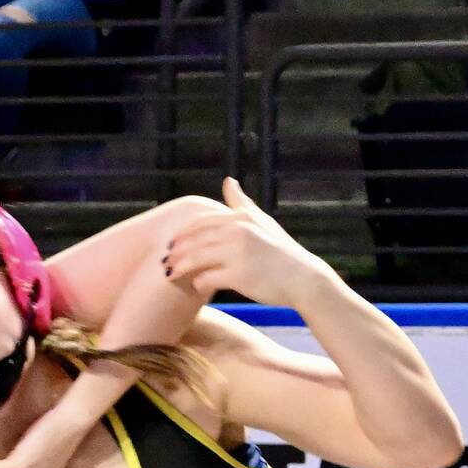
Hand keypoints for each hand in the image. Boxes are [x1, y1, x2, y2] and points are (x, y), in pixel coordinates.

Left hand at [161, 176, 332, 309]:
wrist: (302, 278)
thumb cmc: (280, 251)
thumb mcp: (262, 221)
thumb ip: (241, 203)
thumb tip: (228, 181)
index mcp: (240, 218)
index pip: (201, 223)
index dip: (182, 234)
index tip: (171, 243)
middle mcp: (238, 231)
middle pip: (194, 241)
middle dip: (176, 251)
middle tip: (164, 261)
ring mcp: (238, 253)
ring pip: (195, 259)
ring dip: (180, 267)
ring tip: (171, 274)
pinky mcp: (238, 275)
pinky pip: (206, 279)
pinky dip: (198, 283)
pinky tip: (196, 286)